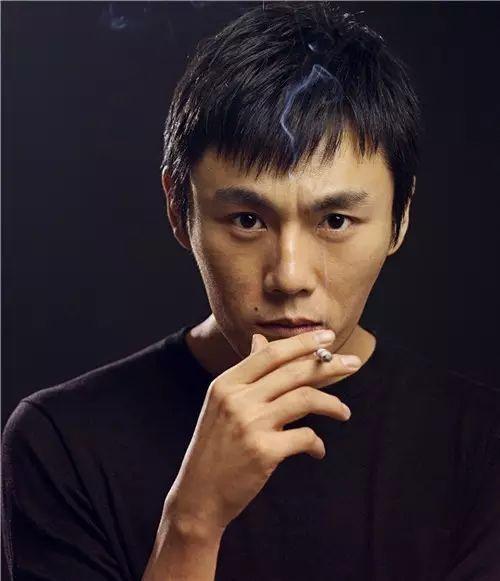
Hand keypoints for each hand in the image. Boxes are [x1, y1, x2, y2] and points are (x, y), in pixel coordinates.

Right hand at [162, 329, 360, 535]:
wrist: (198, 492)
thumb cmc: (214, 445)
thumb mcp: (222, 403)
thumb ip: (246, 373)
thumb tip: (260, 341)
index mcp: (227, 383)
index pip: (271, 353)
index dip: (302, 342)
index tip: (328, 336)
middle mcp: (238, 399)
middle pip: (293, 372)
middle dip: (329, 365)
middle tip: (354, 364)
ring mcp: (251, 424)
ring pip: (305, 399)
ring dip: (332, 404)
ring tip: (344, 412)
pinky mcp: (264, 452)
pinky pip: (305, 437)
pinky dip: (317, 444)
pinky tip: (317, 450)